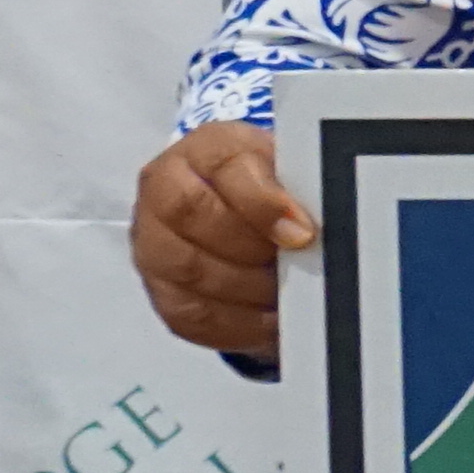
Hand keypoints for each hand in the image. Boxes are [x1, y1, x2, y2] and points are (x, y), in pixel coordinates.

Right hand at [129, 122, 311, 359]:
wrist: (248, 219)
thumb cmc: (276, 191)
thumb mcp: (292, 171)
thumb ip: (303, 186)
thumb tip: (319, 225)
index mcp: (205, 149)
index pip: (223, 167)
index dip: (263, 203)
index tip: (302, 233)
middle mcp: (165, 189)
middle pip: (193, 216)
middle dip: (252, 247)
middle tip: (294, 264)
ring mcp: (154, 241)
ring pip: (190, 269)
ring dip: (249, 288)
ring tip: (289, 291)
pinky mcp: (162, 291)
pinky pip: (194, 314)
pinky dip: (240, 323)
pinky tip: (274, 320)